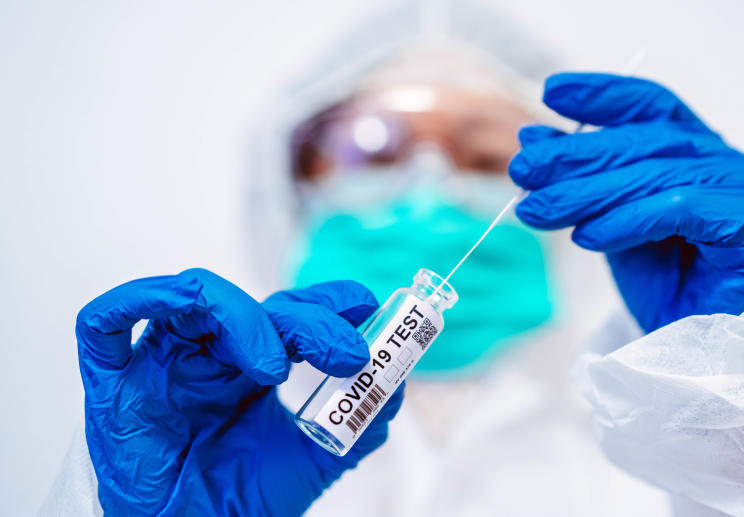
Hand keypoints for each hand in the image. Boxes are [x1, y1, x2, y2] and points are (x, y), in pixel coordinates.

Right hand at [76, 268, 401, 515]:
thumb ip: (360, 418)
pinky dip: (137, 301)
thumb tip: (398, 381)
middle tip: (346, 354)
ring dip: (243, 316)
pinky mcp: (112, 383)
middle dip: (306, 318)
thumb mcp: (316, 456)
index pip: (288, 310)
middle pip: (253, 303)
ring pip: (194, 298)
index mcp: (250, 364)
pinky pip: (106, 323)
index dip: (326, 300)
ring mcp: (159, 364)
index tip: (365, 306)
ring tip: (277, 366)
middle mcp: (206, 355)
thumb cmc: (242, 501)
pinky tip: (182, 312)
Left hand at [510, 73, 743, 331]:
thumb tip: (532, 140)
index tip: (552, 93)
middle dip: (577, 156)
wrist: (700, 356)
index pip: (653, 108)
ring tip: (539, 210)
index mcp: (703, 155)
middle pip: (646, 143)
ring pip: (657, 176)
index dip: (604, 97)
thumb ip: (583, 182)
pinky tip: (587, 237)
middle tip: (524, 170)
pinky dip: (627, 221)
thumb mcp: (609, 224)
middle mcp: (734, 163)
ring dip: (589, 194)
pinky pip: (679, 209)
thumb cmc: (665, 291)